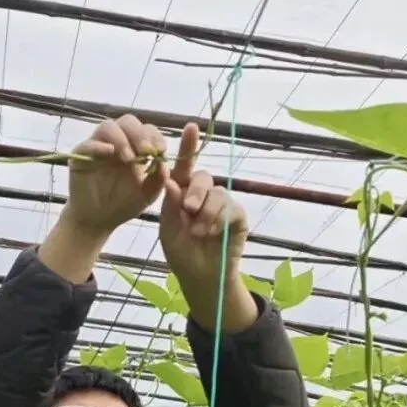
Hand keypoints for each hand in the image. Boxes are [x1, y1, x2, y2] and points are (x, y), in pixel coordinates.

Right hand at [63, 114, 168, 235]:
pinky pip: (87, 144)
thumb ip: (158, 178)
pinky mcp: (80, 156)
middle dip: (139, 134)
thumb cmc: (124, 204)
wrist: (100, 221)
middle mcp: (117, 141)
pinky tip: (108, 152)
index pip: (146, 129)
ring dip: (121, 139)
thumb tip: (163, 162)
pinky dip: (98, 146)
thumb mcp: (148, 193)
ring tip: (128, 159)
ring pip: (108, 127)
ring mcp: (98, 146)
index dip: (154, 136)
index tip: (160, 150)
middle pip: (128, 122)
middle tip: (145, 152)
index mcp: (135, 146)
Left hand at [160, 123, 248, 286]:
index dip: (188, 147)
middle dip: (195, 192)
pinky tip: (212, 233)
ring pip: (217, 194)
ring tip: (199, 232)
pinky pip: (230, 207)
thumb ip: (170, 205)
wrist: (201, 278)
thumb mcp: (169, 230)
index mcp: (183, 195)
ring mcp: (222, 204)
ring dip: (206, 213)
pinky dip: (218, 220)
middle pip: (203, 177)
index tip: (191, 127)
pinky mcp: (237, 215)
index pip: (185, 167)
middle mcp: (204, 195)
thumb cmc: (182, 255)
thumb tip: (170, 178)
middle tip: (189, 209)